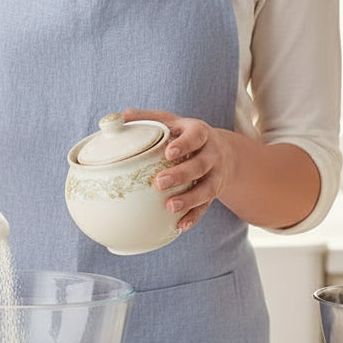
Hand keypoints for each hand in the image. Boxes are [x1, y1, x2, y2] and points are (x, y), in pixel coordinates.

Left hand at [122, 108, 226, 233]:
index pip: (196, 137)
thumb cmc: (187, 134)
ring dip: (189, 199)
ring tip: (170, 207)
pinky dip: (194, 216)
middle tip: (159, 182)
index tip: (169, 153)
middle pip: (201, 165)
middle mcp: (212, 154)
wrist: (224, 152)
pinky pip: (206, 207)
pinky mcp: (215, 192)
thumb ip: (147, 117)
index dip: (185, 145)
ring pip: (207, 189)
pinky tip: (180, 225)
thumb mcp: (172, 121)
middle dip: (181, 174)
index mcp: (200, 133)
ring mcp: (216, 175)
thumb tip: (118, 117)